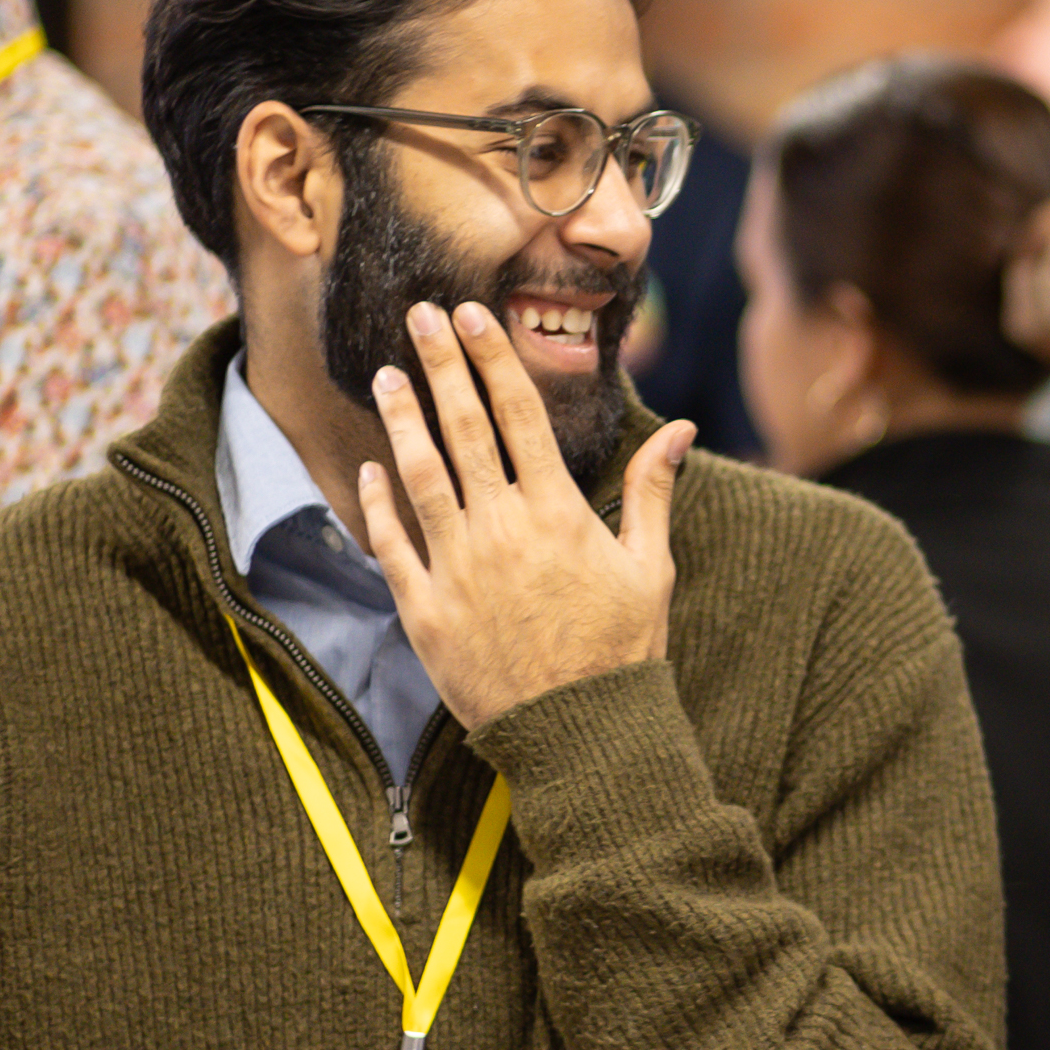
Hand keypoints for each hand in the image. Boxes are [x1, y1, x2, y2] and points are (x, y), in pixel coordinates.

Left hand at [359, 301, 692, 727]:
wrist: (579, 734)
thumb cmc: (621, 651)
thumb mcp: (649, 568)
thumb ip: (653, 492)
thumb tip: (680, 430)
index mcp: (557, 512)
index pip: (519, 414)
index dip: (492, 359)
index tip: (472, 316)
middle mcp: (502, 529)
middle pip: (463, 428)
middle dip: (440, 365)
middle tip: (420, 316)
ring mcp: (458, 568)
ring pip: (420, 475)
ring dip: (400, 419)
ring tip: (386, 376)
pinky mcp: (425, 611)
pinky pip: (391, 545)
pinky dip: (377, 504)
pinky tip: (369, 468)